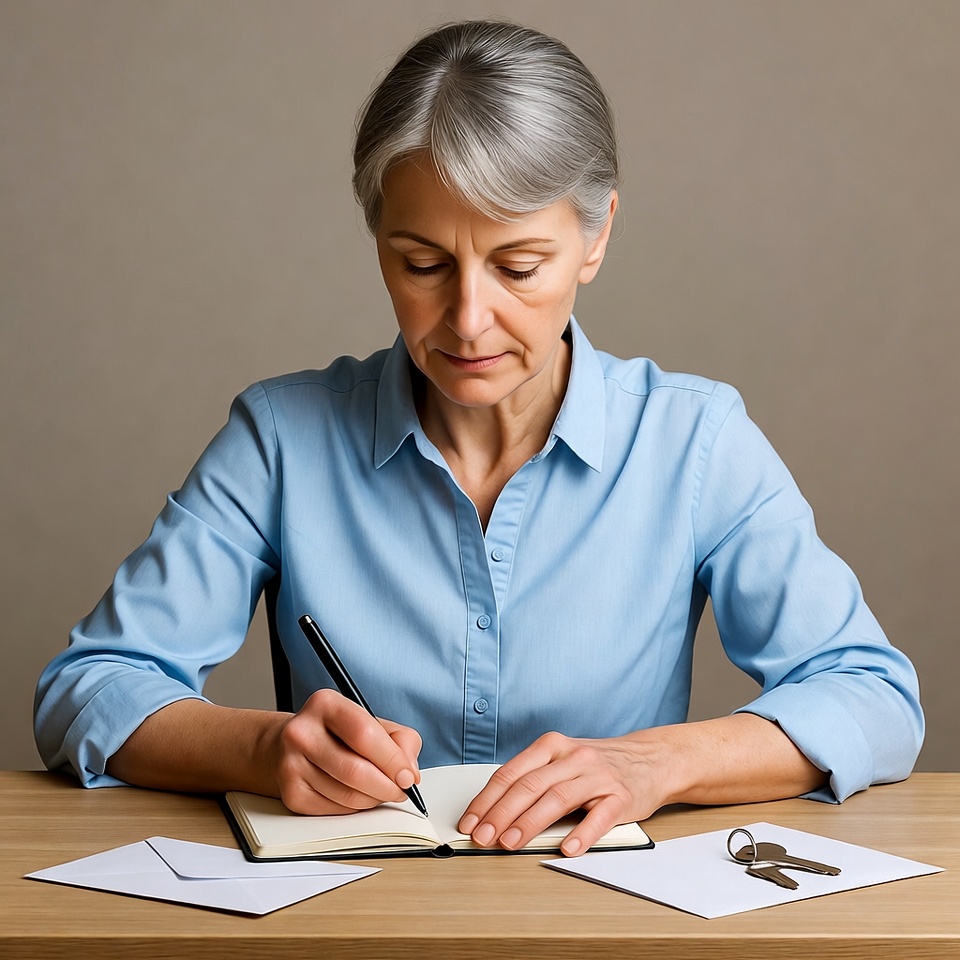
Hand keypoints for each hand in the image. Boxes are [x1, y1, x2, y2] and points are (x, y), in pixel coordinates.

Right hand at [268, 688, 422, 815]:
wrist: (288, 745)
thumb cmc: (338, 733)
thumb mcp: (372, 721)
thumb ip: (401, 740)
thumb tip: (409, 773)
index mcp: (325, 704)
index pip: (364, 734)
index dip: (392, 760)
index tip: (408, 776)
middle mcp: (302, 732)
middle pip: (355, 770)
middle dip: (386, 787)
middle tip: (400, 790)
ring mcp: (291, 764)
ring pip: (347, 795)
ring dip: (373, 799)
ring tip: (379, 790)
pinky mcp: (290, 793)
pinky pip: (334, 810)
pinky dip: (355, 808)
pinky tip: (357, 795)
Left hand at [456, 731, 671, 856]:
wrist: (652, 759)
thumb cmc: (598, 765)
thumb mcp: (563, 760)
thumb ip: (534, 779)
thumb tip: (493, 812)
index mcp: (552, 746)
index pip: (511, 773)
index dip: (487, 799)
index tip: (470, 821)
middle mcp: (573, 757)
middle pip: (529, 785)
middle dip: (500, 813)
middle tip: (482, 836)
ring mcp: (598, 776)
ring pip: (557, 798)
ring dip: (529, 823)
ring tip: (510, 843)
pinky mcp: (621, 796)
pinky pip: (599, 816)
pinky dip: (581, 834)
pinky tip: (566, 849)